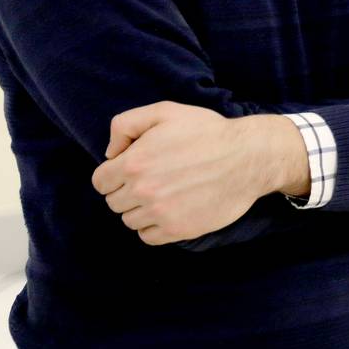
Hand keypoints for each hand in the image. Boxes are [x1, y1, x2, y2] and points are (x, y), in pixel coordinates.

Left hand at [90, 102, 306, 245]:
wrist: (248, 156)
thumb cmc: (207, 132)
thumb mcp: (165, 111)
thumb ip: (126, 124)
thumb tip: (110, 154)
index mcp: (134, 162)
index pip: (100, 181)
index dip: (114, 174)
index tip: (132, 169)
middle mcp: (143, 190)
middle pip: (114, 202)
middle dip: (128, 191)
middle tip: (155, 178)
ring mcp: (160, 213)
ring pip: (130, 220)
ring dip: (142, 209)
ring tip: (166, 193)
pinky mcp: (178, 229)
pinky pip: (148, 236)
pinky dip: (154, 226)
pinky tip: (171, 209)